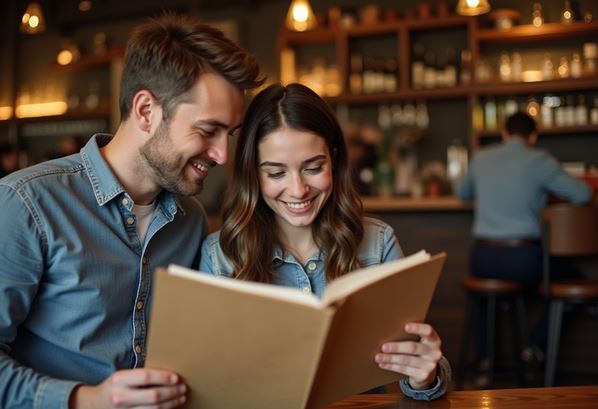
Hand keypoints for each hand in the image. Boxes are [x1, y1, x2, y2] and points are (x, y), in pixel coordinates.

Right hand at [69, 368, 186, 408]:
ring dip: (172, 404)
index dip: (164, 377)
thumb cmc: (114, 387)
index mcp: (119, 380)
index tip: (176, 378)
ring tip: (181, 397)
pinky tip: (170, 407)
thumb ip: (140, 376)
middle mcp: (120, 397)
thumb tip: (168, 375)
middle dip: (172, 392)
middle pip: (153, 396)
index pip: (146, 377)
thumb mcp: (122, 376)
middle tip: (183, 388)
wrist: (94, 405)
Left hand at [375, 322, 442, 389]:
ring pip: (406, 360)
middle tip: (383, 347)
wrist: (427, 371)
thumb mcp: (420, 342)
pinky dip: (391, 366)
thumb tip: (387, 330)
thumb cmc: (419, 350)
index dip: (417, 328)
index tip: (405, 326)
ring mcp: (430, 365)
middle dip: (397, 347)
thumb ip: (410, 336)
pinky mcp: (423, 376)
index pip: (428, 331)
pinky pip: (404, 370)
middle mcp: (434, 352)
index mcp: (433, 339)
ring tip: (378, 357)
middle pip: (413, 347)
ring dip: (390, 358)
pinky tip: (383, 364)